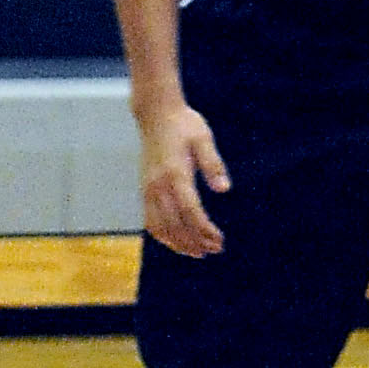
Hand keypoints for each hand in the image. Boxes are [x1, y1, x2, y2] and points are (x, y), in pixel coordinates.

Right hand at [137, 102, 229, 257]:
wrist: (156, 115)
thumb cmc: (185, 125)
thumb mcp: (203, 139)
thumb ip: (213, 164)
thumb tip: (224, 189)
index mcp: (175, 174)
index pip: (190, 211)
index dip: (204, 230)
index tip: (219, 240)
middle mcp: (158, 186)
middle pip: (175, 224)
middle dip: (194, 242)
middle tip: (214, 250)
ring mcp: (148, 189)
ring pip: (160, 227)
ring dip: (178, 243)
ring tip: (197, 252)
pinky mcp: (144, 190)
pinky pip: (150, 221)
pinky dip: (162, 236)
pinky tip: (176, 241)